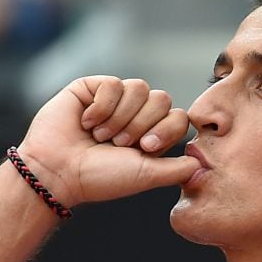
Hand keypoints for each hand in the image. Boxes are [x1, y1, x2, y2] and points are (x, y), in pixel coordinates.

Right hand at [17, 76, 200, 206]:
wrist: (59, 172)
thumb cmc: (100, 178)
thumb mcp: (146, 176)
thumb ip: (178, 170)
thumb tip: (202, 165)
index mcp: (151, 135)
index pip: (178, 117)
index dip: (165, 130)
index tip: (144, 148)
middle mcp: (135, 115)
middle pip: (162, 99)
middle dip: (142, 124)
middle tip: (119, 143)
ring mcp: (113, 100)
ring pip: (140, 88)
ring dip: (121, 117)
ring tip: (101, 135)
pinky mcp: (91, 88)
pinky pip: (113, 84)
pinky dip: (102, 106)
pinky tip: (86, 122)